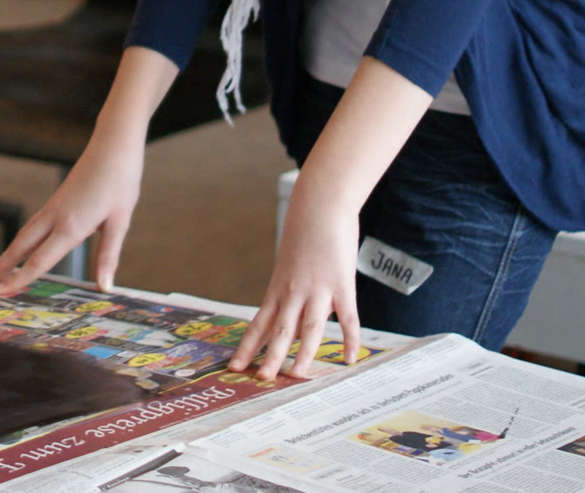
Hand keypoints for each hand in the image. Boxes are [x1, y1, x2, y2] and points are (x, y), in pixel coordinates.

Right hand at [0, 125, 146, 295]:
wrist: (113, 145)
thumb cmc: (121, 181)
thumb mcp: (120, 221)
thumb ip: (108, 256)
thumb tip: (104, 287)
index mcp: (71, 226)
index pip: (39, 260)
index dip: (19, 279)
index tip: (2, 293)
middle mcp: (55, 217)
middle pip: (21, 246)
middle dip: (2, 266)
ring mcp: (53, 207)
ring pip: (24, 234)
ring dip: (9, 253)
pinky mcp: (57, 200)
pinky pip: (34, 225)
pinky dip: (22, 241)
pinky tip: (23, 248)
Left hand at [228, 175, 360, 380]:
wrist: (319, 204)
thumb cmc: (303, 232)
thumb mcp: (288, 263)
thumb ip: (290, 290)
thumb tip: (292, 315)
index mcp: (277, 288)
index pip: (259, 324)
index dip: (247, 347)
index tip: (234, 367)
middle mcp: (294, 292)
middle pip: (280, 330)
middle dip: (270, 357)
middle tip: (261, 380)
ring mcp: (318, 289)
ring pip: (310, 328)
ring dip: (303, 354)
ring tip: (296, 376)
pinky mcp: (342, 284)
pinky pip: (348, 318)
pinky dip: (350, 339)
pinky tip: (350, 359)